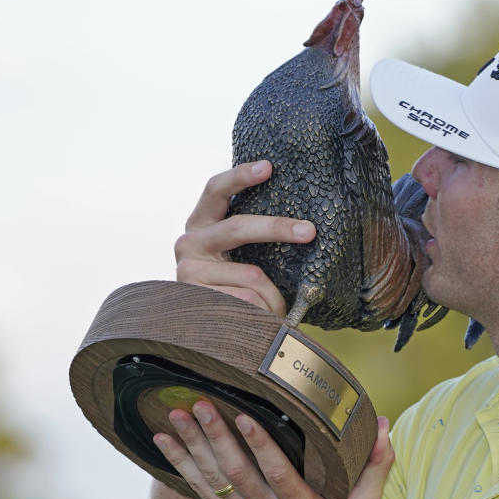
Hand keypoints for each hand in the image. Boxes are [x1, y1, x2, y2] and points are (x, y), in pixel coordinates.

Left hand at [153, 401, 393, 498]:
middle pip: (237, 471)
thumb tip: (385, 426)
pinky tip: (164, 440)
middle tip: (202, 404)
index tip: (245, 417)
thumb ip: (376, 466)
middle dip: (216, 436)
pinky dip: (181, 463)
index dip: (259, 444)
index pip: (276, 472)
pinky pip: (200, 489)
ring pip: (214, 478)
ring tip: (177, 414)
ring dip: (192, 445)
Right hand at [174, 161, 316, 315]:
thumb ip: (255, 237)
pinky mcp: (197, 300)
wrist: (209, 331)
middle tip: (310, 231)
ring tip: (274, 308)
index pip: (216, 190)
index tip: (268, 167)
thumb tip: (301, 224)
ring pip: (252, 275)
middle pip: (239, 227)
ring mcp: (188, 271)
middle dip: (278, 228)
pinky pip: (248, 301)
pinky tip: (257, 318)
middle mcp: (189, 242)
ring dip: (273, 295)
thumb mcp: (242, 255)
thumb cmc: (236, 285)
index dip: (241, 176)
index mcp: (202, 223)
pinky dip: (263, 311)